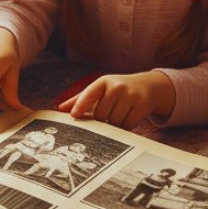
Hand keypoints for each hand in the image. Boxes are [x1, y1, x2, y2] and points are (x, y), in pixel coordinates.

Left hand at [57, 71, 173, 127]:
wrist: (147, 86)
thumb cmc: (117, 89)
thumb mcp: (100, 89)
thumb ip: (80, 98)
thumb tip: (60, 108)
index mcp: (103, 81)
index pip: (89, 93)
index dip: (81, 105)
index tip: (73, 115)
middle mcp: (117, 86)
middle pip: (101, 114)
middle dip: (101, 120)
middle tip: (104, 118)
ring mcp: (131, 95)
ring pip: (114, 121)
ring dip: (113, 125)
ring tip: (117, 116)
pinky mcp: (142, 105)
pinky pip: (127, 125)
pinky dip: (124, 127)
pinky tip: (127, 119)